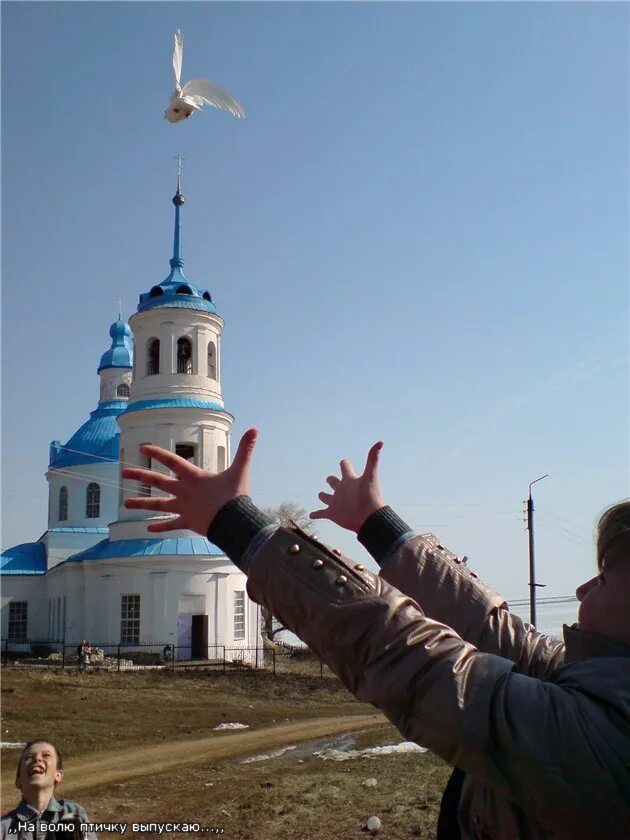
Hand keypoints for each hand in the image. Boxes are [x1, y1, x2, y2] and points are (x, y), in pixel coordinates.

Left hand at [122, 428, 257, 535]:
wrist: (234, 523)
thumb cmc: (235, 496)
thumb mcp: (240, 470)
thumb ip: (245, 450)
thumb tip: (255, 430)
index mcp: (194, 477)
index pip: (172, 461)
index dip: (157, 452)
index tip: (142, 448)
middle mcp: (184, 491)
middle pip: (158, 481)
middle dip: (140, 475)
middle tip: (124, 472)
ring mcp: (184, 508)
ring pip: (159, 505)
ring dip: (142, 504)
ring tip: (126, 503)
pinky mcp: (188, 522)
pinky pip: (171, 525)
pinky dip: (161, 527)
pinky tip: (148, 529)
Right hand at [310, 441, 384, 532]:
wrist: (368, 518)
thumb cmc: (369, 496)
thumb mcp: (370, 475)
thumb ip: (373, 458)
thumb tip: (381, 441)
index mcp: (350, 480)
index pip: (345, 468)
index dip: (344, 464)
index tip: (343, 462)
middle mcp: (343, 490)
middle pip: (334, 482)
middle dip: (331, 480)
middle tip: (329, 479)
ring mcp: (337, 502)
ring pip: (326, 497)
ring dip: (323, 496)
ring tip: (321, 495)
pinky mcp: (332, 514)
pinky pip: (321, 513)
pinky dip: (316, 514)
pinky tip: (311, 515)